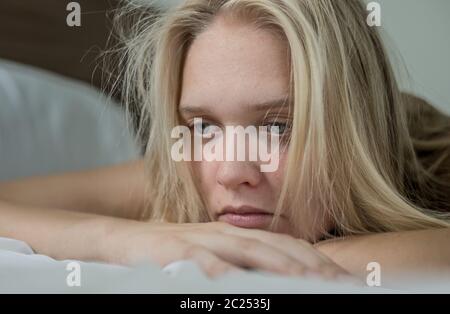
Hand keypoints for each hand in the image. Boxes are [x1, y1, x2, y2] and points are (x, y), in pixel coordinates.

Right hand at [100, 220, 350, 278]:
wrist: (125, 237)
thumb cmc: (173, 251)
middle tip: (338, 283)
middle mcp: (226, 233)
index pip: (287, 245)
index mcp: (239, 235)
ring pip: (246, 250)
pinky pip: (201, 259)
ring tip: (305, 282)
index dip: (316, 260)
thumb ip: (242, 264)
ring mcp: (201, 239)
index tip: (341, 278)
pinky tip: (234, 283)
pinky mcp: (175, 248)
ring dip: (277, 266)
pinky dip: (220, 270)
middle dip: (310, 265)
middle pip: (276, 247)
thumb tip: (273, 278)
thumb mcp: (214, 256)